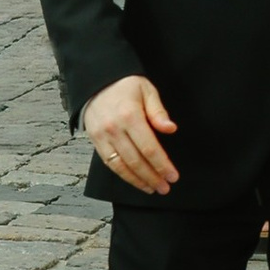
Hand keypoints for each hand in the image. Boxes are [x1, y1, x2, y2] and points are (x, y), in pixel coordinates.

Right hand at [83, 72, 178, 194]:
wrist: (97, 81)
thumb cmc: (125, 85)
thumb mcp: (146, 90)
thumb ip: (158, 111)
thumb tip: (170, 128)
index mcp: (130, 115)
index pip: (149, 148)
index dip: (162, 164)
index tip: (173, 176)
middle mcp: (114, 128)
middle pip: (136, 161)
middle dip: (152, 177)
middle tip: (165, 187)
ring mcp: (103, 136)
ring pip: (121, 166)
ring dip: (138, 181)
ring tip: (152, 188)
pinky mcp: (95, 141)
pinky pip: (110, 163)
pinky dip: (123, 175)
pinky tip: (135, 180)